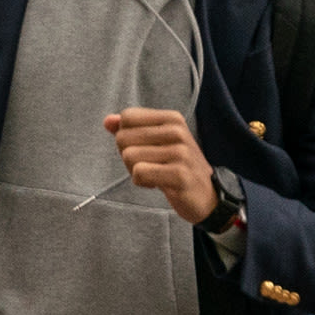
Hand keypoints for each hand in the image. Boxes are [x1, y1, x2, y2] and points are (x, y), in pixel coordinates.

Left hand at [104, 108, 217, 223]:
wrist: (206, 197)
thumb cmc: (177, 168)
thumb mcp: (157, 143)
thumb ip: (132, 129)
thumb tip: (107, 121)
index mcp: (172, 119)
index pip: (127, 117)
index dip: (127, 136)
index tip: (146, 150)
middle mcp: (177, 131)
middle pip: (123, 137)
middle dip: (129, 157)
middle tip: (150, 166)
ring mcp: (180, 152)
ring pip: (129, 156)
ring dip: (135, 172)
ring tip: (156, 175)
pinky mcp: (179, 174)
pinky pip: (139, 173)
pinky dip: (142, 183)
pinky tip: (158, 184)